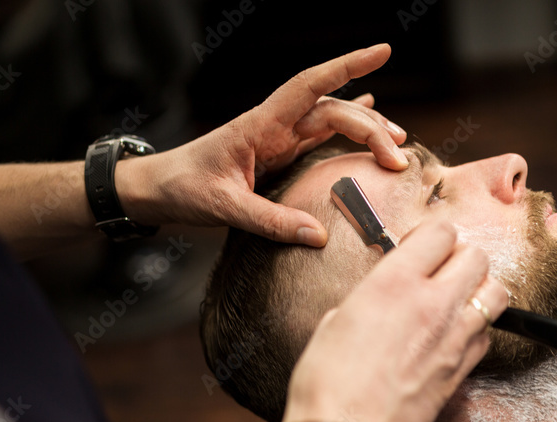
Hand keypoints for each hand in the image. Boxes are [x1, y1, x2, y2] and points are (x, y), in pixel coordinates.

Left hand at [120, 44, 408, 246]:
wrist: (157, 190)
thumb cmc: (182, 189)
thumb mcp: (222, 208)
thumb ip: (268, 221)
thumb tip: (317, 236)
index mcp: (260, 126)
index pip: (310, 86)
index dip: (347, 67)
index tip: (382, 50)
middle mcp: (274, 127)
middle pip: (332, 112)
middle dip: (371, 128)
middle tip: (399, 158)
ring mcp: (277, 139)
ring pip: (331, 123)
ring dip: (365, 130)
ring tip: (399, 144)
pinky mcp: (278, 155)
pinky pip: (320, 137)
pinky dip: (345, 127)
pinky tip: (368, 117)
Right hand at [281, 221, 508, 421]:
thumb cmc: (327, 382)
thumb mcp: (334, 321)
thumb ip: (368, 298)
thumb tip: (379, 297)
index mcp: (394, 283)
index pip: (440, 232)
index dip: (431, 236)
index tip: (421, 246)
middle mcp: (431, 304)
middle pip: (476, 256)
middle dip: (460, 258)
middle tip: (441, 272)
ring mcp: (453, 338)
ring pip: (495, 292)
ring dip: (479, 290)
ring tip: (457, 300)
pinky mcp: (461, 370)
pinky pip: (487, 336)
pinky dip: (476, 330)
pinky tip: (454, 337)